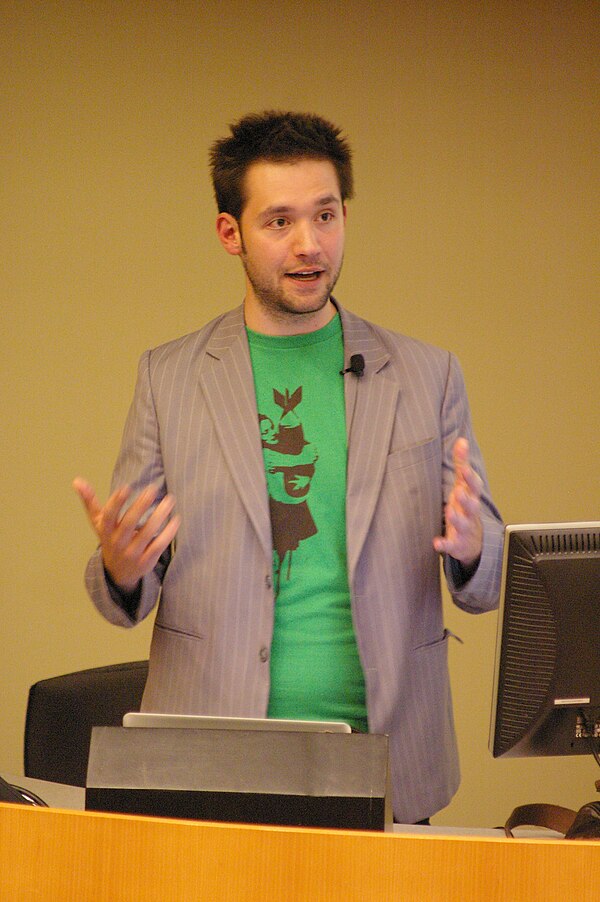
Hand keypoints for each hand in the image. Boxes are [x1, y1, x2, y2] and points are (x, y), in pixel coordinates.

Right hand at [73, 478, 179, 590]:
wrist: (118, 573)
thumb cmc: (110, 538)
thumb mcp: (99, 522)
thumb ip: (90, 501)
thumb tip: (76, 480)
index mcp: (105, 531)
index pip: (109, 516)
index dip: (116, 502)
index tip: (126, 487)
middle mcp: (117, 543)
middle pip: (129, 523)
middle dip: (141, 505)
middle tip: (153, 489)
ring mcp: (132, 554)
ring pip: (147, 533)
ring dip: (159, 515)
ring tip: (170, 500)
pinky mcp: (146, 561)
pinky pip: (158, 546)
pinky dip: (168, 533)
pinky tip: (176, 519)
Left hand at [433, 438, 482, 567]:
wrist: (474, 541)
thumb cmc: (466, 507)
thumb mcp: (464, 486)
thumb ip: (462, 464)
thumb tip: (461, 440)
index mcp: (471, 497)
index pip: (474, 486)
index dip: (470, 478)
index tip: (465, 468)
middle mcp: (470, 513)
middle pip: (472, 505)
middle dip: (466, 499)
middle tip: (459, 491)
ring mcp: (465, 529)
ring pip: (463, 524)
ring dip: (457, 518)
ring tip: (449, 512)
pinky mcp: (457, 544)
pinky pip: (451, 545)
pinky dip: (445, 544)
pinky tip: (436, 543)